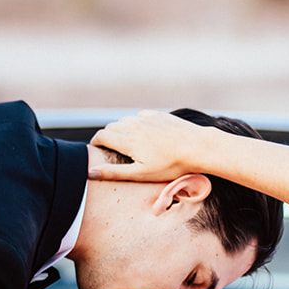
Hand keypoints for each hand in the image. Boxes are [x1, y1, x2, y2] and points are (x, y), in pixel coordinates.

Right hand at [88, 111, 213, 182]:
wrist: (197, 147)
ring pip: (125, 121)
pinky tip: (146, 135)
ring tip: (130, 144)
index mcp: (127, 139)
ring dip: (122, 130)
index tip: (96, 150)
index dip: (95, 143)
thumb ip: (114, 172)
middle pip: (111, 127)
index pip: (101, 136)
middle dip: (108, 137)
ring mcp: (146, 117)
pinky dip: (138, 124)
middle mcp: (134, 124)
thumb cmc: (171, 165)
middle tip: (113, 150)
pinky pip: (140, 116)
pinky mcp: (158, 114)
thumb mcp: (141, 174)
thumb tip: (90, 172)